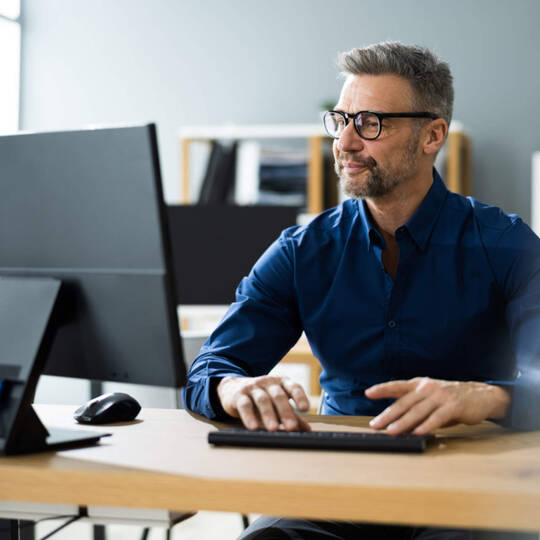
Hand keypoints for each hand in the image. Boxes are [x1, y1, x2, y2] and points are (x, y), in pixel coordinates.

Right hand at [217, 375, 310, 431]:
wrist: (233, 388)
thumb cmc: (261, 397)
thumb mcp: (277, 403)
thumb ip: (292, 414)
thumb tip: (307, 429)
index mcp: (282, 383)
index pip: (293, 387)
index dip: (300, 396)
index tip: (305, 409)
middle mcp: (269, 382)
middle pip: (278, 395)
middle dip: (285, 411)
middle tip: (291, 427)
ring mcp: (253, 387)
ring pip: (262, 400)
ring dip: (268, 415)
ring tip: (273, 429)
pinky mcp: (239, 395)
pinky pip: (245, 405)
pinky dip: (249, 416)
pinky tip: (253, 427)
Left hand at [365, 377, 510, 434]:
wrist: (480, 395)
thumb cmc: (450, 399)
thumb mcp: (430, 399)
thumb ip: (414, 409)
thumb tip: (397, 424)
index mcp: (419, 384)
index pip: (397, 386)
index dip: (382, 389)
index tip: (368, 393)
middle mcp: (427, 388)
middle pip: (404, 402)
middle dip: (388, 414)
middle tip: (376, 425)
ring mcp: (440, 396)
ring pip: (417, 411)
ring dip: (403, 422)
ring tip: (391, 431)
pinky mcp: (453, 406)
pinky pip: (437, 417)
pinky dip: (426, 426)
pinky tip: (418, 433)